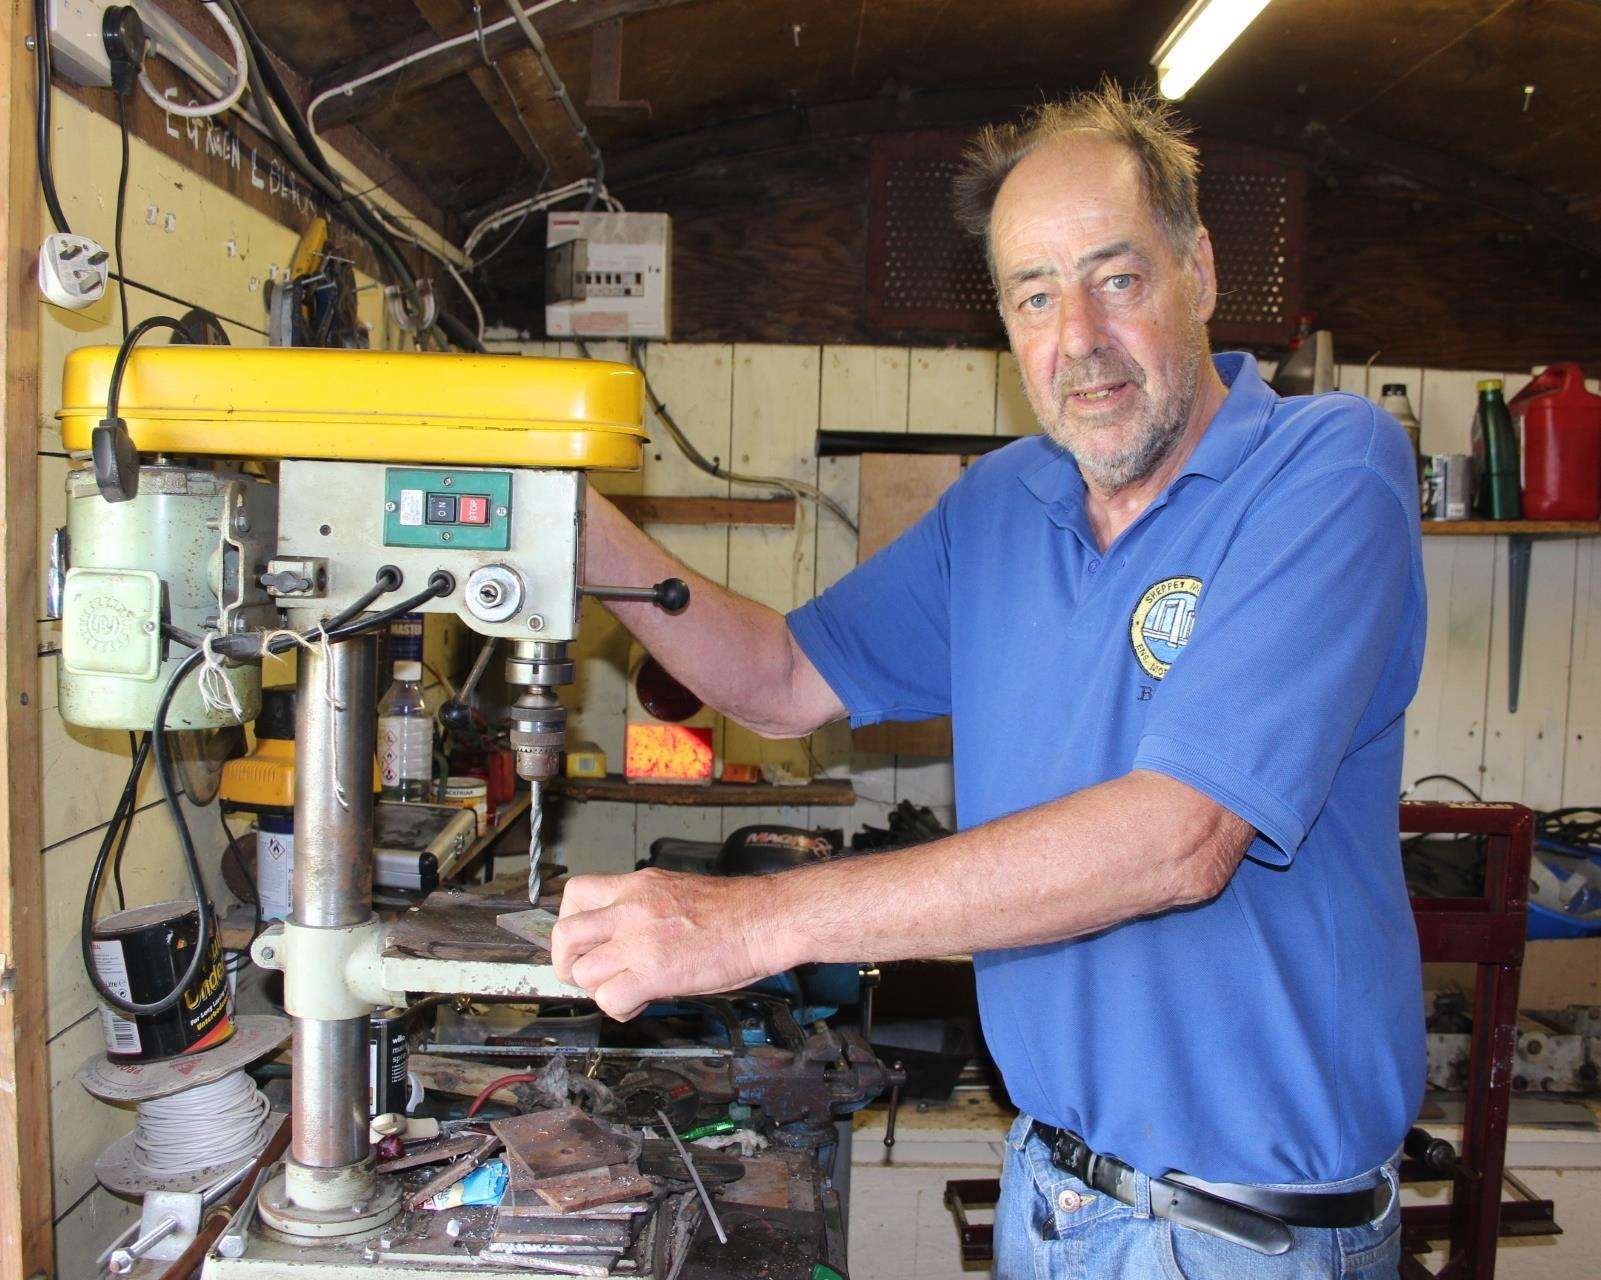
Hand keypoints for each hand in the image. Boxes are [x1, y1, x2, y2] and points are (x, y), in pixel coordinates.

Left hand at [551, 869, 791, 1020]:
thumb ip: (641, 908)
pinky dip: (619, 1009)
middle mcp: (630, 909)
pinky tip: (640, 1003)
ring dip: (598, 989)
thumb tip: (620, 935)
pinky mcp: (653, 972)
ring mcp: (639, 941)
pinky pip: (610, 1000)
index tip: (583, 941)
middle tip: (586, 974)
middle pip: (565, 935)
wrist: (764, 920)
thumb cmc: (733, 910)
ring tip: (625, 990)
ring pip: (584, 973)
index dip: (570, 922)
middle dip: (567, 962)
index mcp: (637, 886)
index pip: (575, 893)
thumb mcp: (675, 891)